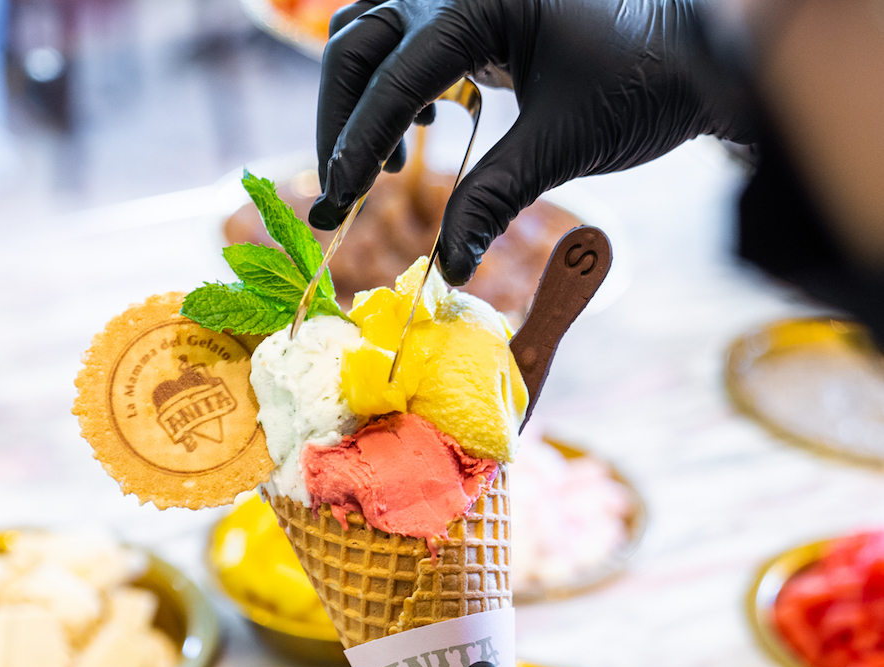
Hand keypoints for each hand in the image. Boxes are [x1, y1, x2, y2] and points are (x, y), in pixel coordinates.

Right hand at [309, 0, 755, 284]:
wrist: (701, 46)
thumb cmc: (645, 81)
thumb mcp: (563, 144)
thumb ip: (493, 199)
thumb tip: (447, 268)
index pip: (394, 72)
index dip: (357, 142)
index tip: (337, 203)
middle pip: (357, 40)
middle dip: (340, 122)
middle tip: (338, 197)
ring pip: (368, 34)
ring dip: (358, 101)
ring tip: (379, 168)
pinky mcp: (471, 9)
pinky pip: (400, 36)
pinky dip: (391, 85)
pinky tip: (418, 127)